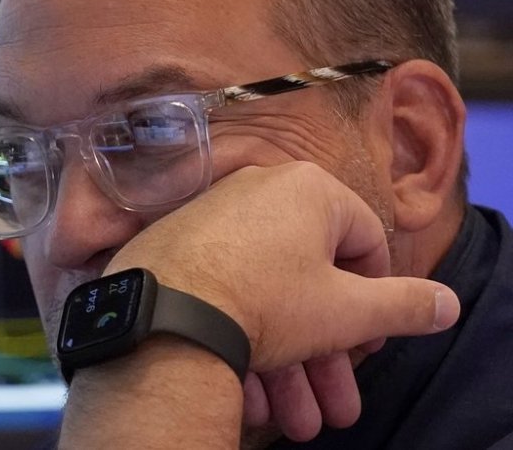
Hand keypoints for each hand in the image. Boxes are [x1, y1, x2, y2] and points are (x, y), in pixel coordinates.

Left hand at [104, 162, 458, 435]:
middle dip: (327, 355)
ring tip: (296, 421)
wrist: (164, 312)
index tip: (367, 344)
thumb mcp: (348, 311)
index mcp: (309, 191)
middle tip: (335, 405)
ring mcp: (212, 218)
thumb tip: (447, 302)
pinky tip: (250, 396)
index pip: (366, 243)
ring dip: (288, 365)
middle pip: (311, 282)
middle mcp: (259, 192)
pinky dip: (240, 340)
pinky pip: (224, 292)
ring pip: (267, 298)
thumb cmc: (265, 300)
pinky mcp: (177, 247)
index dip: (376, 300)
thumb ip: (404, 305)